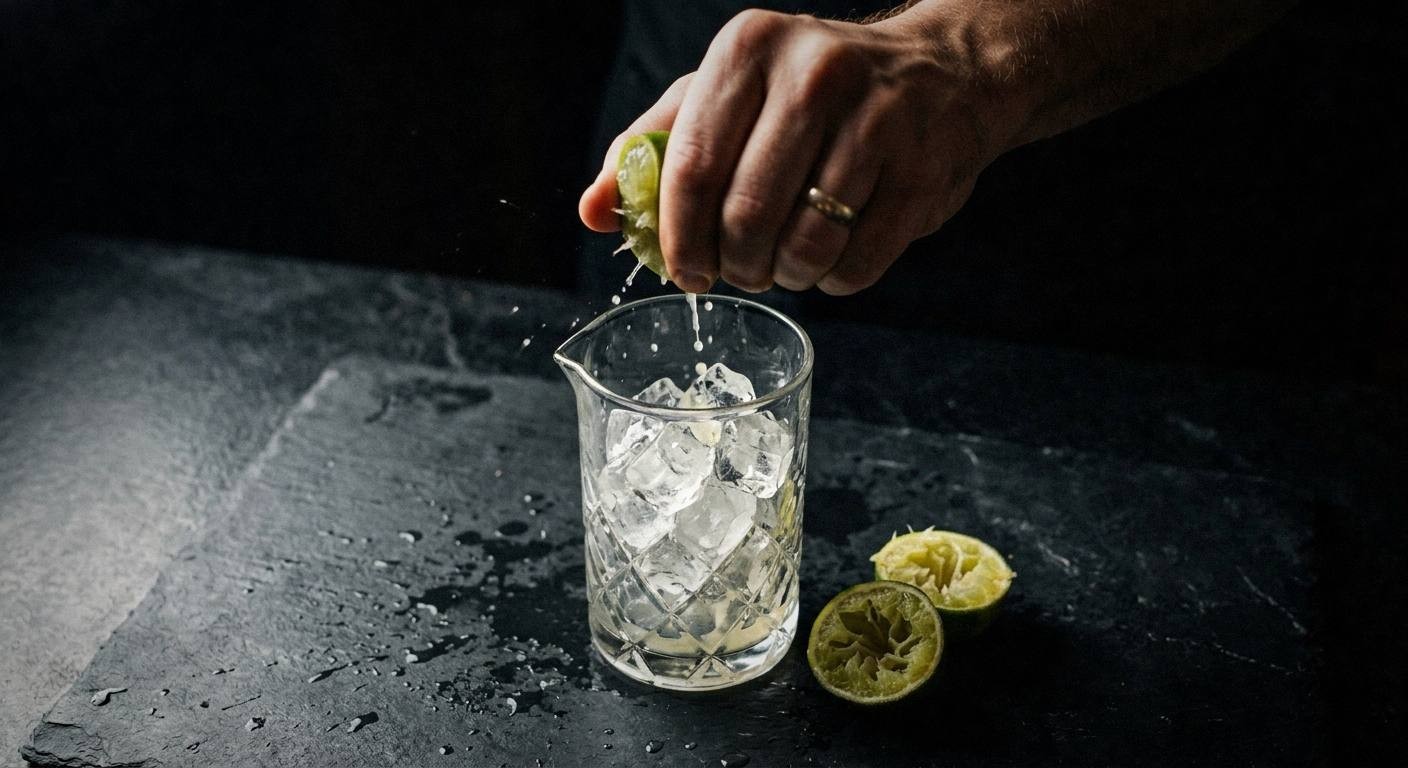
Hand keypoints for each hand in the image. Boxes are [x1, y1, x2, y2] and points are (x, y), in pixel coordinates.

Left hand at [579, 8, 1017, 294]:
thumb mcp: (726, 93)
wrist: (942, 73)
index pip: (691, 166)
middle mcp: (815, 74)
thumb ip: (654, 148)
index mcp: (749, 49)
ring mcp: (878, 122)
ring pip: (804, 246)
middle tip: (737, 272)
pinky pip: (857, 263)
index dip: (678, 237)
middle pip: (746, 214)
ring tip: (784, 264)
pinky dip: (834, 282)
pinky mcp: (923, 173)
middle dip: (733, 265)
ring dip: (785, 277)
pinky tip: (831, 259)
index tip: (684, 271)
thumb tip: (594, 212)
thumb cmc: (810, 92)